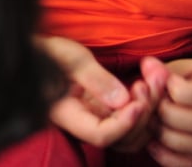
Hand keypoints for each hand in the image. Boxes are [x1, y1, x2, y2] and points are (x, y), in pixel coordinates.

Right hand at [42, 36, 160, 147]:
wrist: (41, 54)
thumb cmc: (49, 53)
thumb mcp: (70, 59)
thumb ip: (95, 79)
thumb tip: (123, 100)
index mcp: (68, 116)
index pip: (101, 135)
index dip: (124, 124)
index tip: (137, 102)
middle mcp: (84, 126)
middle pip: (123, 139)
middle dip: (143, 114)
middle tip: (148, 83)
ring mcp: (97, 121)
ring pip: (133, 134)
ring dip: (148, 111)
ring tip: (151, 81)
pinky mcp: (105, 113)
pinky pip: (132, 121)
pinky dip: (145, 106)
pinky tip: (147, 83)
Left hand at [147, 59, 191, 166]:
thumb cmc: (187, 79)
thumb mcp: (176, 68)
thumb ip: (161, 70)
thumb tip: (147, 67)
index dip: (174, 90)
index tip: (162, 84)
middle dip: (164, 115)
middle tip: (147, 107)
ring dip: (165, 136)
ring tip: (149, 123)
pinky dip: (169, 157)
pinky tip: (152, 143)